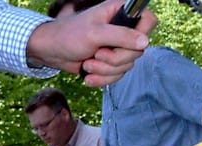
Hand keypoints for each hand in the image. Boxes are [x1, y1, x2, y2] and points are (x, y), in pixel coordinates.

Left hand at [27, 0, 155, 87]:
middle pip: (138, 50)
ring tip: (88, 63)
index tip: (125, 43)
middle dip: (115, 59)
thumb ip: (121, 36)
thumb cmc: (69, 35)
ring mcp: (118, 46)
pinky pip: (117, 75)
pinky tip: (88, 75)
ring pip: (127, 65)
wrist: (52, 53)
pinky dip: (102, 78)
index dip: (142, 34)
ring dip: (105, 70)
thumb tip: (144, 42)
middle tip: (97, 54)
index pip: (148, 20)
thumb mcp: (95, 33)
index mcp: (120, 12)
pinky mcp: (111, 62)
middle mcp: (123, 28)